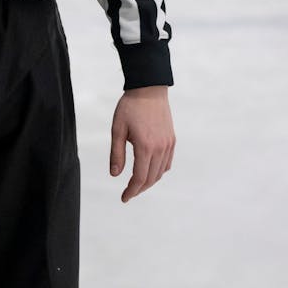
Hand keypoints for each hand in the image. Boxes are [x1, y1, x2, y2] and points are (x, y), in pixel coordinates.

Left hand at [109, 85, 173, 202]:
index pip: (139, 177)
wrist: (149, 90)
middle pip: (151, 178)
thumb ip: (116, 154)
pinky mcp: (172, 140)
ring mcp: (168, 145)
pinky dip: (158, 171)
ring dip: (149, 181)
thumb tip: (115, 175)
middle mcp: (160, 149)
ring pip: (161, 172)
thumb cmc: (129, 107)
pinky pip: (167, 163)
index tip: (124, 198)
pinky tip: (149, 171)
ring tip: (137, 184)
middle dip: (139, 189)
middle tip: (128, 194)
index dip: (131, 191)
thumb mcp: (117, 130)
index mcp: (145, 147)